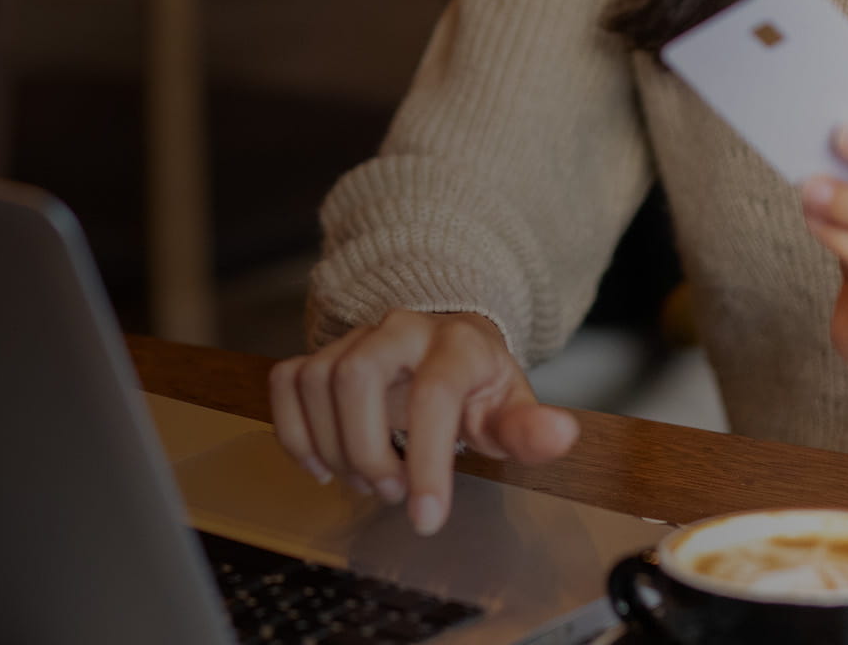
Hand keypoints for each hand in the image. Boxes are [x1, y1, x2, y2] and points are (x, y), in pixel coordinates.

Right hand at [267, 310, 578, 534]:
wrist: (444, 341)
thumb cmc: (477, 384)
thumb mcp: (510, 407)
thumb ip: (529, 429)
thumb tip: (560, 434)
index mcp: (455, 344)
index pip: (433, 395)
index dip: (427, 460)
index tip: (426, 517)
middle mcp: (399, 330)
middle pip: (355, 378)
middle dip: (366, 450)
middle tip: (391, 492)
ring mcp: (353, 338)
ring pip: (316, 381)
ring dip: (332, 447)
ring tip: (366, 481)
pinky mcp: (321, 352)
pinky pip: (286, 382)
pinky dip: (293, 430)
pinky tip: (320, 464)